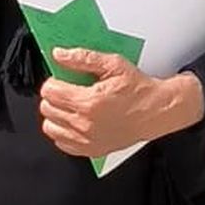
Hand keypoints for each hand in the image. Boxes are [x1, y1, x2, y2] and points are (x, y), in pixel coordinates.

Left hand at [39, 49, 204, 161]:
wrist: (157, 111)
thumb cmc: (138, 89)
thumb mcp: (113, 65)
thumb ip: (83, 58)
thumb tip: (60, 55)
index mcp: (89, 101)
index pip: (49, 91)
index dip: (53, 81)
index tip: (61, 79)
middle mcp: (85, 124)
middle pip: (47, 109)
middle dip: (54, 96)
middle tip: (67, 91)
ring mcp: (87, 140)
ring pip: (50, 127)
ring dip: (56, 115)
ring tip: (70, 106)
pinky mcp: (91, 150)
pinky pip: (62, 143)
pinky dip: (63, 132)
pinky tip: (75, 121)